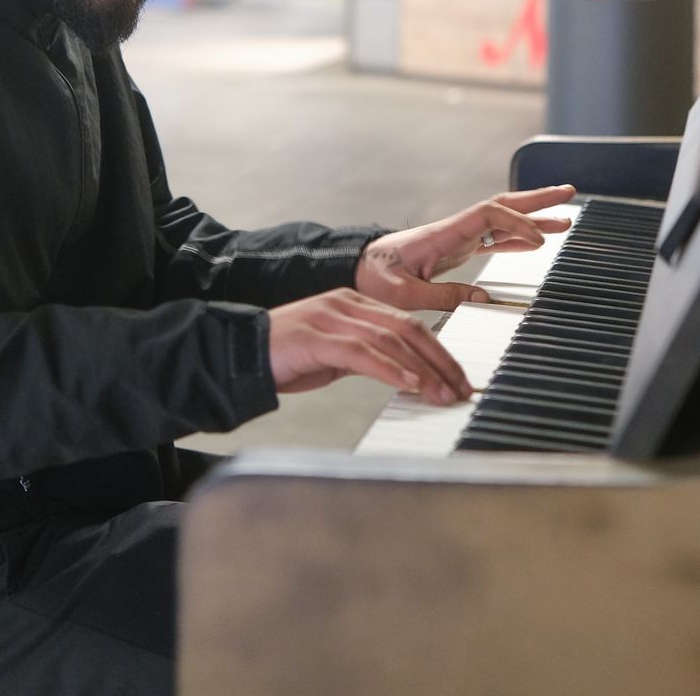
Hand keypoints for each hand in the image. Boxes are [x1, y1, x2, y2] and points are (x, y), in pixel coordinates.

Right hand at [266, 288, 472, 404]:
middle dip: (440, 361)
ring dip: (422, 370)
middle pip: (408, 328)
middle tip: (461, 389)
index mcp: (352, 304)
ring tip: (442, 394)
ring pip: (391, 339)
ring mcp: (331, 317)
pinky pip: (363, 353)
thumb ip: (364, 356)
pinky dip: (391, 370)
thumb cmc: (284, 359)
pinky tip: (410, 386)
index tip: (457, 379)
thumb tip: (401, 374)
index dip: (438, 352)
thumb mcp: (333, 356)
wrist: (238, 354)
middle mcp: (345, 304)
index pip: (408, 325)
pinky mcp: (316, 336)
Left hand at [353, 184, 577, 310]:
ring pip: (502, 220)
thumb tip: (482, 299)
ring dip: (533, 218)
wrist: (355, 268)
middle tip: (569, 193)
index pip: (489, 215)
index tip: (538, 241)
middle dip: (536, 199)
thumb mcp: (404, 294)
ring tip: (565, 219)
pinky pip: (493, 239)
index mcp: (443, 233)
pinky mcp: (456, 249)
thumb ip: (443, 296)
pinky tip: (535, 243)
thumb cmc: (374, 279)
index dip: (517, 223)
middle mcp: (455, 229)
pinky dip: (516, 238)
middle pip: (502, 205)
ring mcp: (457, 237)